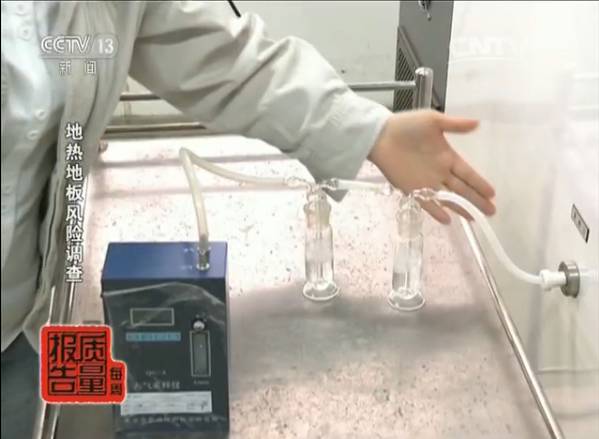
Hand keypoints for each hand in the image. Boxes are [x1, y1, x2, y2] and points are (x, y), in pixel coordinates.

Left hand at [368, 109, 495, 223]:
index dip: (480, 183)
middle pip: (462, 189)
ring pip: (448, 198)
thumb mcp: (433, 121)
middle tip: (491, 211)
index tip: (492, 193)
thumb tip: (477, 123)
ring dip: (461, 208)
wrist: (380, 136)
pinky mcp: (411, 189)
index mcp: (447, 156)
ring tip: (474, 219)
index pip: (468, 174)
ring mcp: (426, 182)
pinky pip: (427, 203)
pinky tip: (448, 220)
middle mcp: (439, 172)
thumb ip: (455, 125)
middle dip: (477, 200)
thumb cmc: (406, 126)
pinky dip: (437, 212)